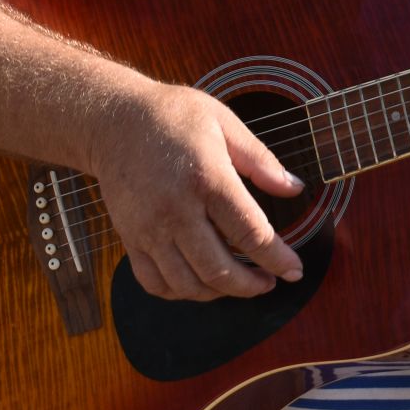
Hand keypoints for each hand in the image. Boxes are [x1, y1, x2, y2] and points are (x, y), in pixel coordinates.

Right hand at [92, 79, 304, 302]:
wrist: (114, 120)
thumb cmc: (172, 116)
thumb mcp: (224, 123)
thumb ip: (261, 160)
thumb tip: (294, 188)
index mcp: (206, 178)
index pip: (250, 232)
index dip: (277, 258)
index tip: (294, 270)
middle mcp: (176, 210)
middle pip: (219, 269)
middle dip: (251, 285)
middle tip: (269, 282)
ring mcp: (149, 229)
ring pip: (188, 284)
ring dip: (220, 293)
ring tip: (239, 283)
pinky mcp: (130, 238)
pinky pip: (155, 283)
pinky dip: (181, 293)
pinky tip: (200, 282)